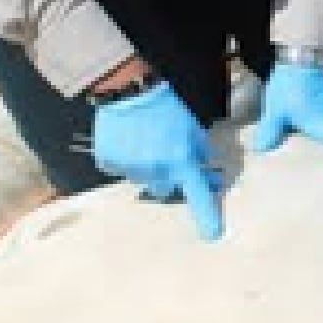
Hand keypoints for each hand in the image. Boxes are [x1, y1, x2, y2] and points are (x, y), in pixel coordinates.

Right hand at [91, 83, 222, 240]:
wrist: (129, 88)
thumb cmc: (166, 103)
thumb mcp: (193, 125)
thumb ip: (199, 151)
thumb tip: (206, 169)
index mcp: (180, 160)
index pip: (197, 194)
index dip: (207, 216)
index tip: (213, 234)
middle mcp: (156, 170)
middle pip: (164, 189)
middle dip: (166, 177)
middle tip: (165, 155)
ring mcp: (130, 168)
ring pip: (141, 177)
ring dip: (145, 165)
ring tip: (144, 139)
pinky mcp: (109, 161)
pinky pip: (120, 167)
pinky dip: (124, 157)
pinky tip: (127, 138)